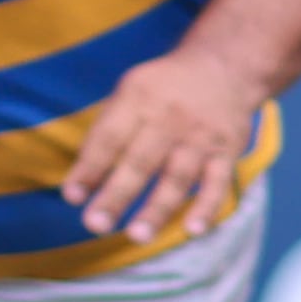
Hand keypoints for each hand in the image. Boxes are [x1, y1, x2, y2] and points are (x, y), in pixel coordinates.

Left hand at [60, 41, 268, 245]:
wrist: (224, 66)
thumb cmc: (163, 89)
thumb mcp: (130, 91)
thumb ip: (108, 131)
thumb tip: (81, 181)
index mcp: (139, 98)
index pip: (109, 137)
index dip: (90, 167)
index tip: (72, 197)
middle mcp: (170, 117)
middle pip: (140, 161)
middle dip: (116, 195)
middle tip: (95, 225)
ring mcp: (201, 135)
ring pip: (177, 177)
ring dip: (157, 208)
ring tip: (137, 236)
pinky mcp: (228, 149)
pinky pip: (219, 182)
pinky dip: (208, 206)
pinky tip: (193, 229)